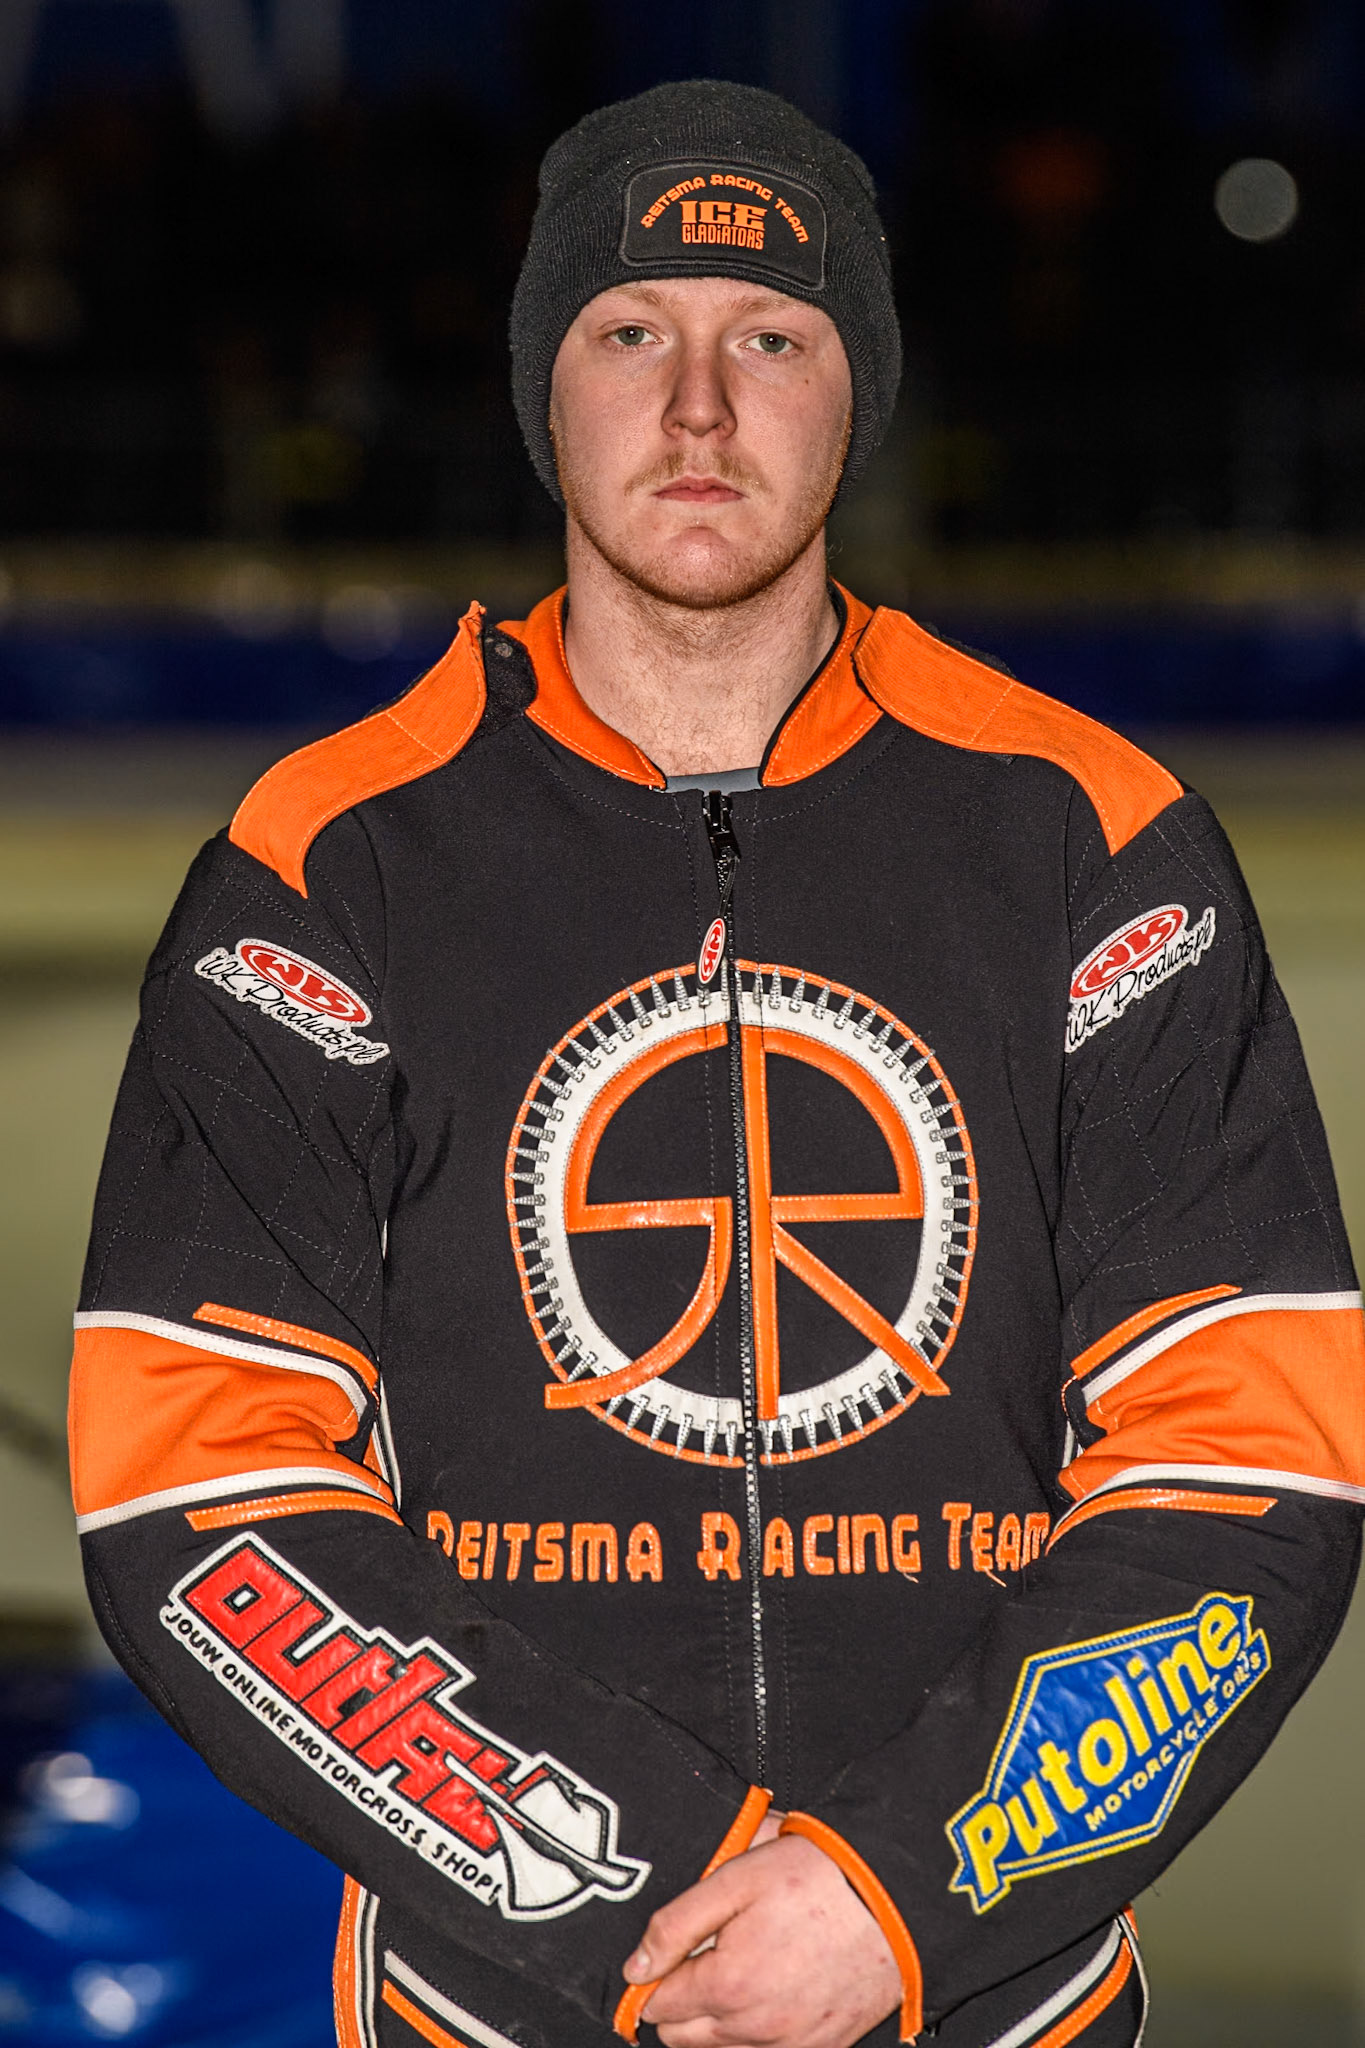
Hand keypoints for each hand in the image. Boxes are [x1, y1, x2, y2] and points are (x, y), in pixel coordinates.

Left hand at [623, 1832, 900, 2047]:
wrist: (893, 1900)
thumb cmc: (818, 1879)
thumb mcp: (736, 1878)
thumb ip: (676, 1925)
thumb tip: (636, 1967)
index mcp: (727, 1986)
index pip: (657, 2004)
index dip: (656, 1974)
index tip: (670, 1952)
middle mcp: (754, 2030)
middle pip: (681, 2037)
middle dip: (681, 2000)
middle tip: (706, 1954)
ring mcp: (789, 2045)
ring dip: (717, 2017)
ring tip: (743, 1964)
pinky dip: (757, 2030)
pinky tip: (772, 1987)